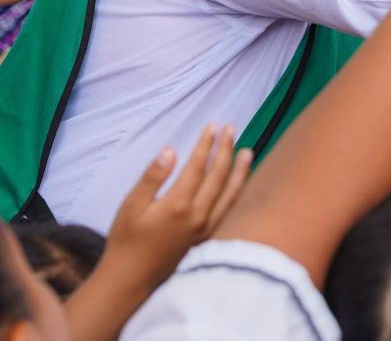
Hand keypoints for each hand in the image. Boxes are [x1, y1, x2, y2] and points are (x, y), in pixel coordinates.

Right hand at [101, 125, 251, 286]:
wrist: (132, 279)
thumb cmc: (127, 240)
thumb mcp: (131, 205)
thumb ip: (153, 177)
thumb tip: (171, 150)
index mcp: (178, 205)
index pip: (198, 167)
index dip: (206, 144)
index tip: (213, 125)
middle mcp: (198, 215)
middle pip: (218, 176)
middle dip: (226, 150)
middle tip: (231, 129)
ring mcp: (207, 227)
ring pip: (230, 193)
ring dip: (240, 170)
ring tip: (248, 151)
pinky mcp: (209, 237)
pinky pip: (230, 210)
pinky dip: (239, 192)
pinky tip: (242, 182)